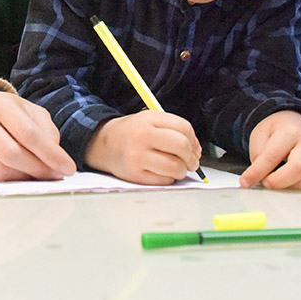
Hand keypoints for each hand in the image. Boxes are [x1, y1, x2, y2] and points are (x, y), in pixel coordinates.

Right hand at [0, 91, 75, 180]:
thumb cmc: (8, 112)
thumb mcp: (31, 112)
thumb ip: (46, 132)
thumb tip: (55, 161)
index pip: (28, 134)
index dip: (50, 154)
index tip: (68, 167)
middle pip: (11, 155)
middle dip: (38, 170)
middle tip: (55, 175)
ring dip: (25, 178)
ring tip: (39, 175)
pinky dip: (8, 179)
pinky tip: (19, 172)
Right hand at [85, 111, 201, 185]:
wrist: (104, 144)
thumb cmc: (132, 133)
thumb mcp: (150, 120)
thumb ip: (174, 130)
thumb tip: (196, 152)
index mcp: (148, 119)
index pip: (184, 128)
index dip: (194, 140)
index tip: (195, 148)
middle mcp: (142, 136)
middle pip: (181, 146)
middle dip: (192, 157)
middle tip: (192, 162)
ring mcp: (137, 156)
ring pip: (175, 167)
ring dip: (182, 170)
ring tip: (177, 168)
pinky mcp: (135, 175)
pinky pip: (164, 180)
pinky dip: (169, 178)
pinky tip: (162, 172)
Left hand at [240, 110, 300, 189]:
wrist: (294, 122)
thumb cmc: (276, 131)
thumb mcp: (260, 136)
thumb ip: (258, 156)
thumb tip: (257, 178)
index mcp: (289, 131)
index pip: (272, 155)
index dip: (257, 172)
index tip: (246, 182)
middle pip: (300, 167)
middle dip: (280, 181)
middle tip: (267, 183)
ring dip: (297, 186)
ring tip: (283, 183)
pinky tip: (300, 183)